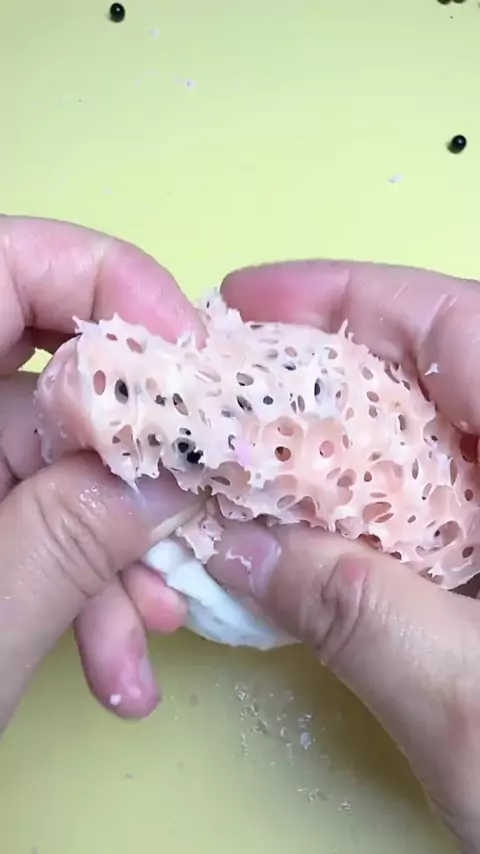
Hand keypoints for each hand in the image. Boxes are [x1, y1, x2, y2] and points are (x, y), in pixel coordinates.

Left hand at [0, 216, 202, 730]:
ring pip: (57, 460)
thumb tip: (170, 470)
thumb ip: (67, 539)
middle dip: (135, 439)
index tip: (189, 363)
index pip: (1, 265)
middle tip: (198, 490)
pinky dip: (87, 578)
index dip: (103, 282)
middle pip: (51, 369)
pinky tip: (115, 658)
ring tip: (152, 625)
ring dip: (118, 539)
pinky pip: (38, 515)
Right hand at [208, 260, 479, 852]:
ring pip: (427, 435)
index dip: (347, 298)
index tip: (251, 300)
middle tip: (231, 383)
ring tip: (253, 449)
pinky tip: (312, 522)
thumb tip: (243, 552)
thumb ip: (356, 613)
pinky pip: (435, 496)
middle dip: (325, 369)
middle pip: (434, 370)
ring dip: (337, 438)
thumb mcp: (471, 704)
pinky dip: (367, 499)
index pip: (455, 327)